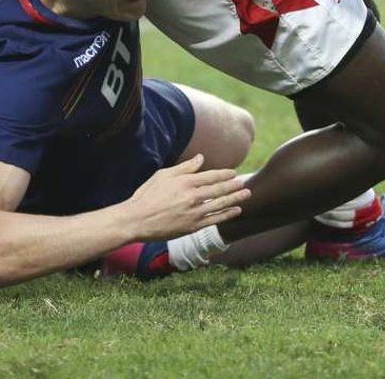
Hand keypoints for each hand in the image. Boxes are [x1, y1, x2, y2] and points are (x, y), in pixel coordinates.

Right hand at [128, 154, 249, 240]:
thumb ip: (185, 167)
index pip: (211, 176)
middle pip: (219, 189)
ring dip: (235, 199)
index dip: (224, 174)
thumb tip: (201, 158)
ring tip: (246, 195)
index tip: (233, 173)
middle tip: (245, 183)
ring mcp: (194, 213)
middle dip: (234, 186)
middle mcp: (193, 196)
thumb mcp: (164, 175)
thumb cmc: (147, 195)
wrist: (137, 220)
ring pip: (220, 204)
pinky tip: (236, 211)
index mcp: (186, 182)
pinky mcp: (192, 227)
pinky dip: (227, 215)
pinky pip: (214, 220)